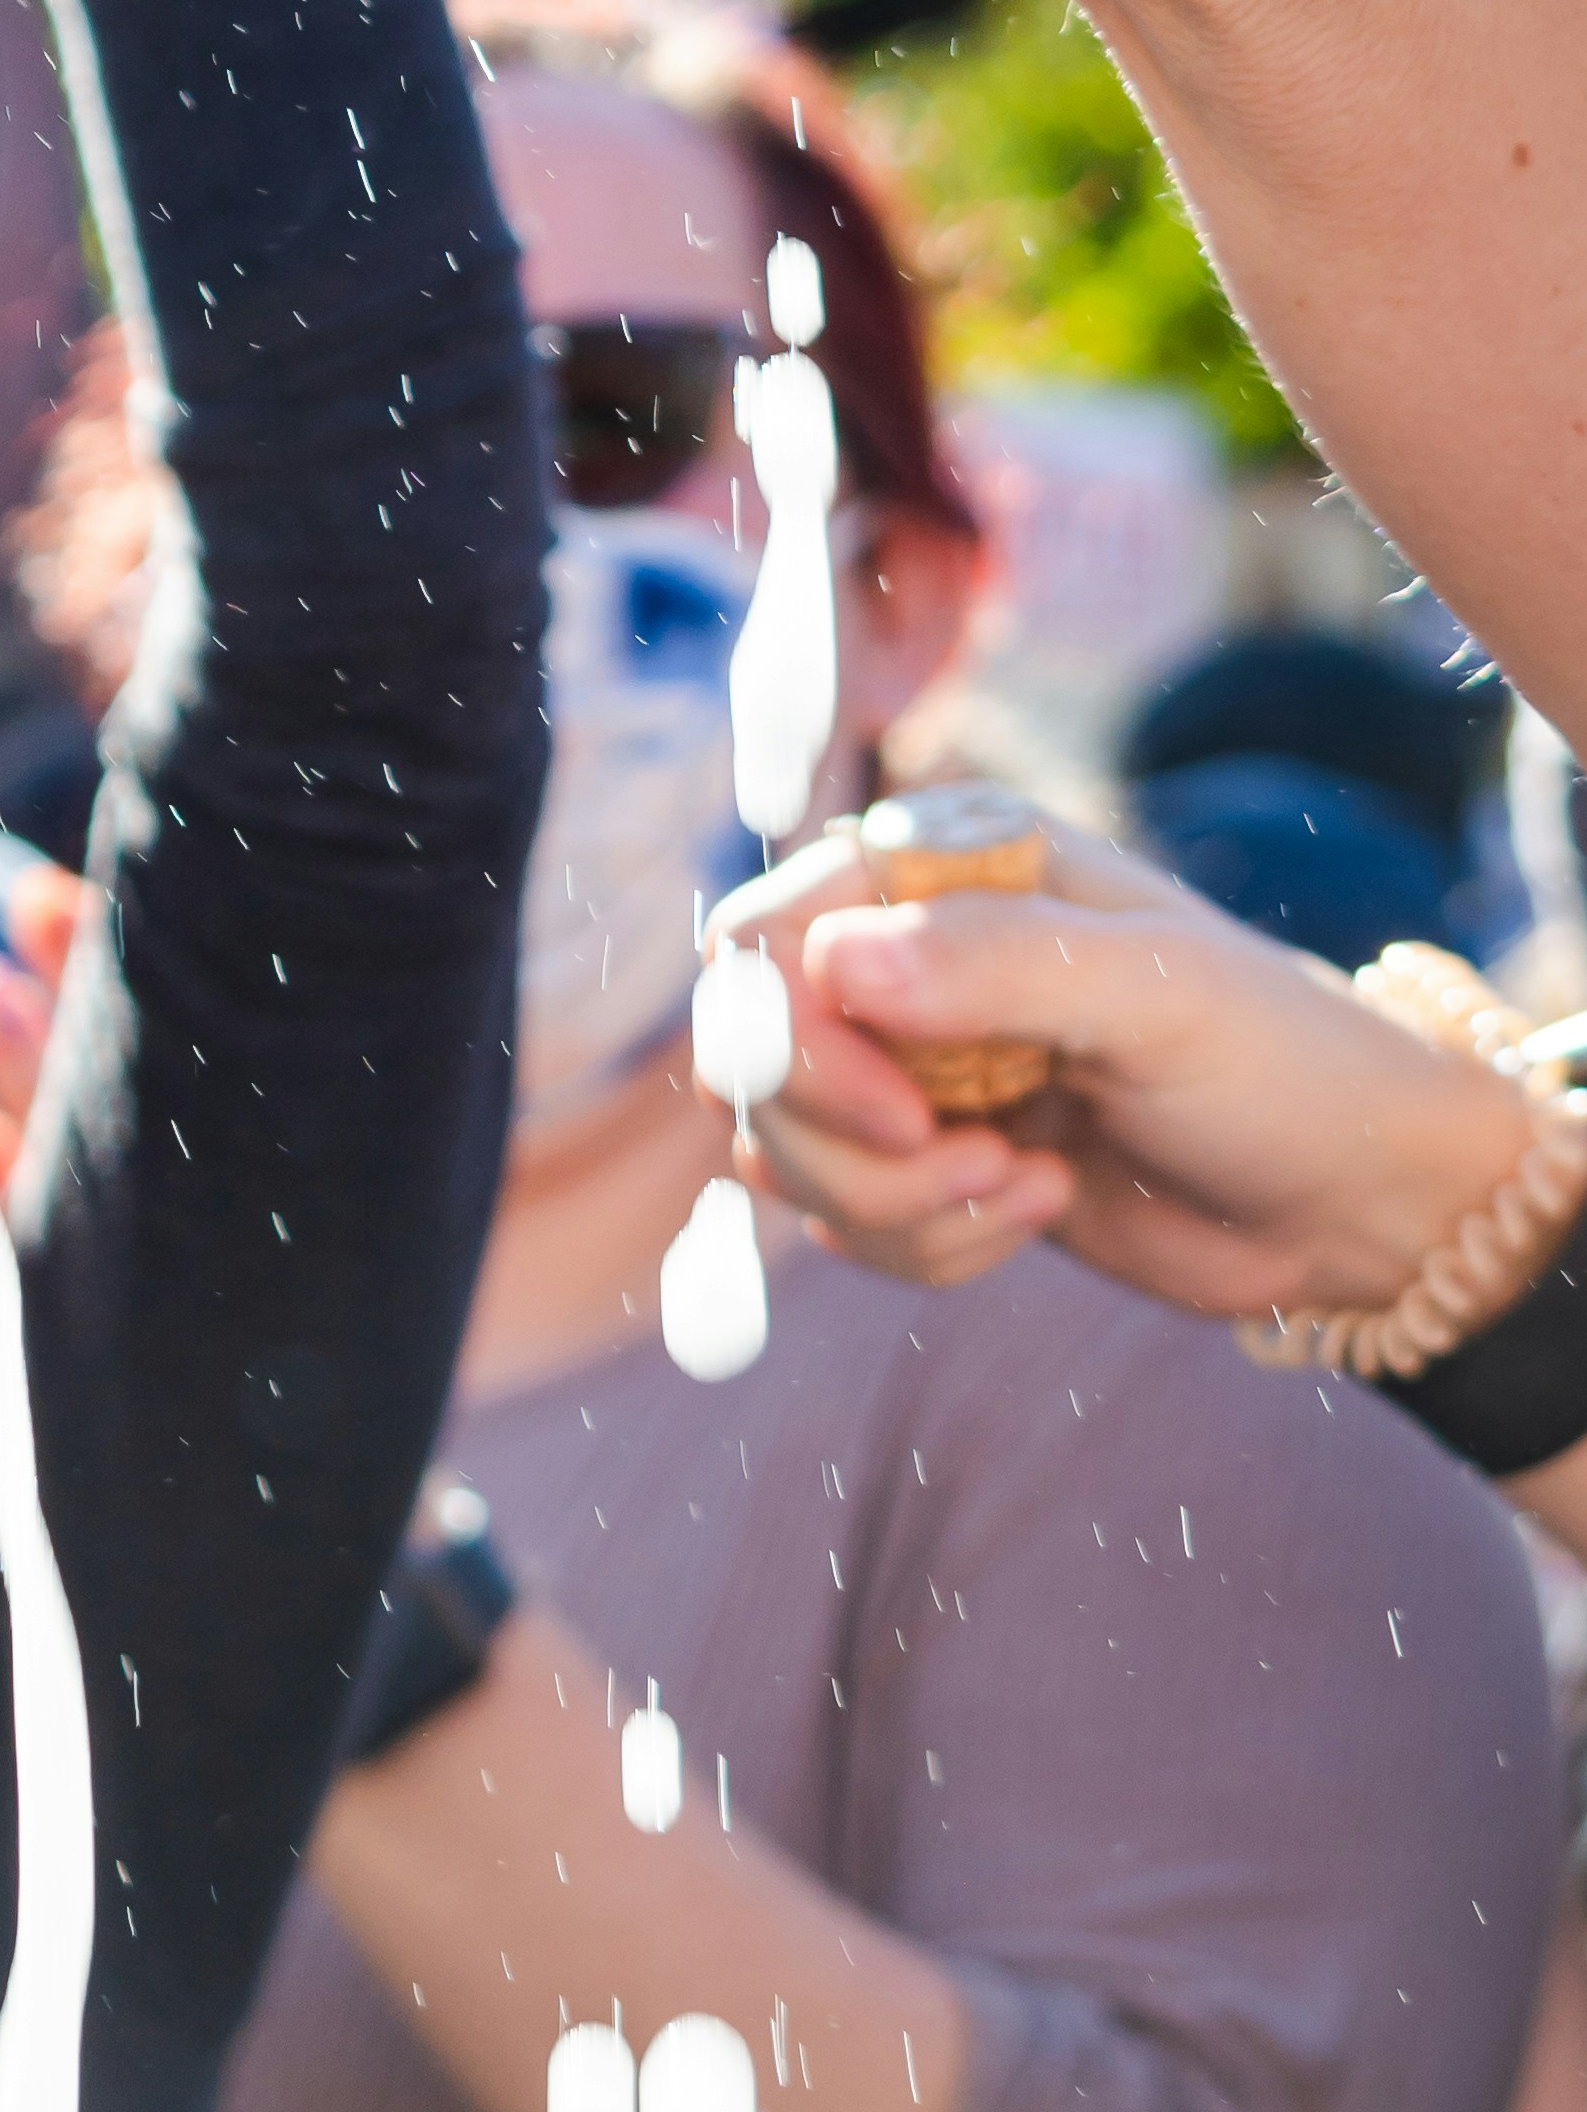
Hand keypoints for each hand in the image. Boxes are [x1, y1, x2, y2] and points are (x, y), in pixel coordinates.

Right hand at [712, 811, 1542, 1327]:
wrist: (1358, 1202)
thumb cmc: (1281, 1062)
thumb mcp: (1155, 994)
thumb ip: (994, 963)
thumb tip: (834, 957)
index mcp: (950, 864)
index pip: (771, 931)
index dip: (791, 1033)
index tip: (896, 1117)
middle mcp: (908, 953)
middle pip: (753, 1056)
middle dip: (847, 1144)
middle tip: (973, 1163)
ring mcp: (911, 1065)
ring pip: (786, 1153)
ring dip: (894, 1207)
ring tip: (1026, 1191)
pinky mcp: (930, 1166)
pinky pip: (845, 1224)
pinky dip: (924, 1246)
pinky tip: (1035, 1212)